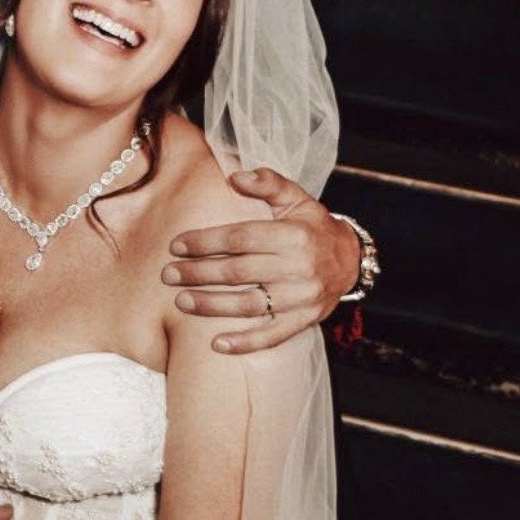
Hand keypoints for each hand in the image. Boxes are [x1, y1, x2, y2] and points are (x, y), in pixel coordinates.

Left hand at [163, 168, 360, 353]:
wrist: (351, 261)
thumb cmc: (313, 227)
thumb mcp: (296, 199)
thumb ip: (268, 184)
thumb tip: (235, 175)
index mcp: (294, 235)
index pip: (240, 238)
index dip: (205, 242)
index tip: (176, 245)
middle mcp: (298, 268)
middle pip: (238, 272)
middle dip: (198, 274)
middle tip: (168, 275)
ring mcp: (301, 298)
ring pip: (248, 305)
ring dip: (211, 306)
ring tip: (181, 302)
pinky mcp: (303, 320)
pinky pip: (271, 336)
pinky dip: (244, 342)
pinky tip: (217, 344)